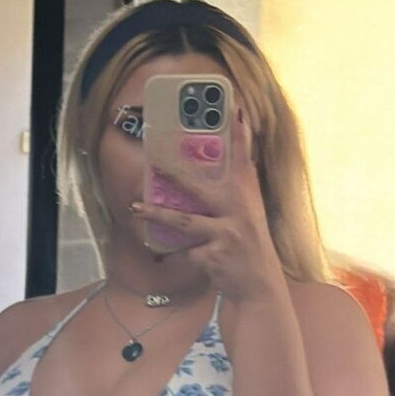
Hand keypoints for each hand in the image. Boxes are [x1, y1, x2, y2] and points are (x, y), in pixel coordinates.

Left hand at [131, 106, 285, 303]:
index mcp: (247, 199)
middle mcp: (239, 212)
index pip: (244, 160)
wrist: (259, 287)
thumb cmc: (250, 250)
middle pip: (201, 188)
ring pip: (184, 221)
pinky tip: (187, 259)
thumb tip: (238, 164)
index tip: (234, 108)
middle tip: (155, 159)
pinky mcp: (214, 256)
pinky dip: (182, 254)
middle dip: (176, 173)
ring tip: (135, 208)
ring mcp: (226, 234)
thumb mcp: (250, 217)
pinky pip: (186, 251)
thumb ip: (241, 192)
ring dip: (157, 214)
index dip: (240, 135)